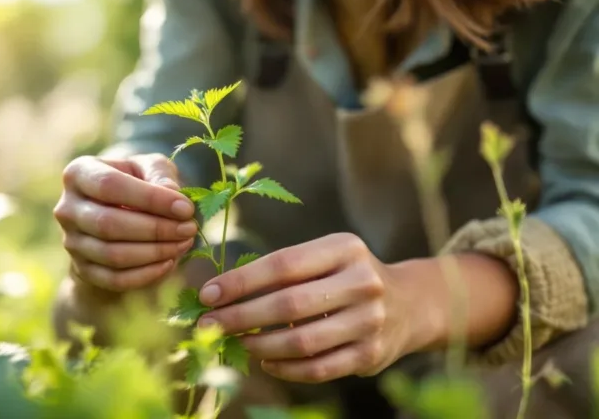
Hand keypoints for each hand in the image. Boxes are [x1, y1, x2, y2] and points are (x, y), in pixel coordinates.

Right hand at [53, 153, 196, 291]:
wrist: (118, 216)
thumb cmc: (138, 184)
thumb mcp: (149, 168)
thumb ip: (161, 175)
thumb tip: (174, 197)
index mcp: (79, 173)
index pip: (110, 186)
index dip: (150, 199)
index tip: (185, 208)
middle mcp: (67, 208)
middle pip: (109, 224)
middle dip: (156, 229)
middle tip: (189, 229)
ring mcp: (71, 242)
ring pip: (112, 255)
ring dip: (154, 252)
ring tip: (184, 244)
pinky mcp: (82, 269)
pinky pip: (114, 279)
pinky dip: (145, 274)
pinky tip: (169, 262)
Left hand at [194, 233, 432, 382]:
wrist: (410, 303)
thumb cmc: (346, 276)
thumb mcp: (325, 257)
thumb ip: (282, 271)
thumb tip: (220, 293)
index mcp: (345, 248)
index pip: (282, 265)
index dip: (240, 282)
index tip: (207, 294)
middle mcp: (362, 282)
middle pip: (288, 304)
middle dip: (240, 316)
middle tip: (208, 324)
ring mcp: (371, 321)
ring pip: (301, 341)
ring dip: (259, 346)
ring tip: (235, 342)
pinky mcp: (372, 354)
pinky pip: (318, 368)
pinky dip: (284, 369)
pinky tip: (265, 362)